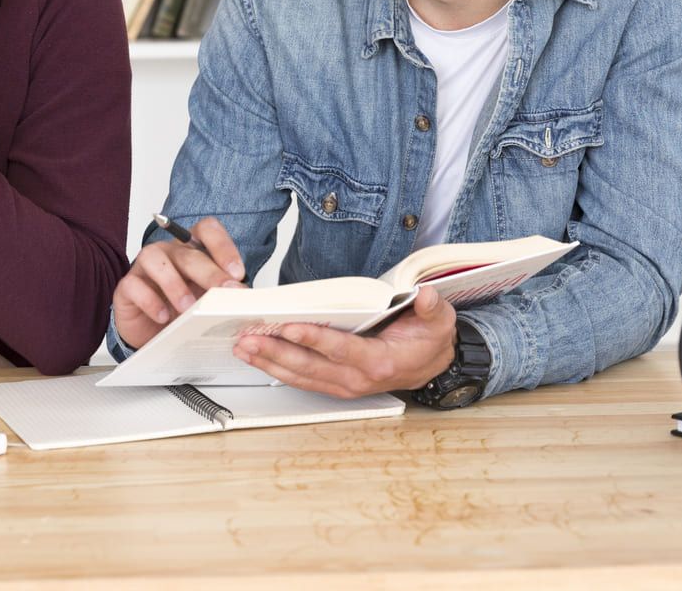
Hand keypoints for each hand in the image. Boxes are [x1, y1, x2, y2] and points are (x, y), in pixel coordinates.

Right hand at [113, 217, 247, 349]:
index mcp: (192, 249)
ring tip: (188, 307)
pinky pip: (134, 285)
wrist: (151, 332)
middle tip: (224, 292)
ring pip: (156, 259)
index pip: (207, 230)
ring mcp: (145, 267)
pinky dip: (149, 300)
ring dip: (175, 283)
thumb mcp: (205, 299)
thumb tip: (245, 299)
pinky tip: (162, 316)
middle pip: (188, 253)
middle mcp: (169, 252)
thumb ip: (221, 293)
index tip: (238, 272)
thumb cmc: (180, 309)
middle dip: (210, 273)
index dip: (223, 246)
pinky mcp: (127, 286)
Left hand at [233, 286, 455, 397]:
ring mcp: (343, 385)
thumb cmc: (428, 340)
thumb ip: (432, 309)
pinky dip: (276, 369)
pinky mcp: (334, 385)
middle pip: (310, 367)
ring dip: (269, 362)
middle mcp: (356, 378)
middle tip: (248, 339)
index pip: (340, 350)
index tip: (288, 327)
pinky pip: (301, 380)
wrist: (429, 365)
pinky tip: (257, 357)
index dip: (313, 339)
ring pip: (300, 376)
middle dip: (276, 352)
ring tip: (242, 348)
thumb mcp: (439, 320)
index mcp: (378, 361)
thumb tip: (426, 296)